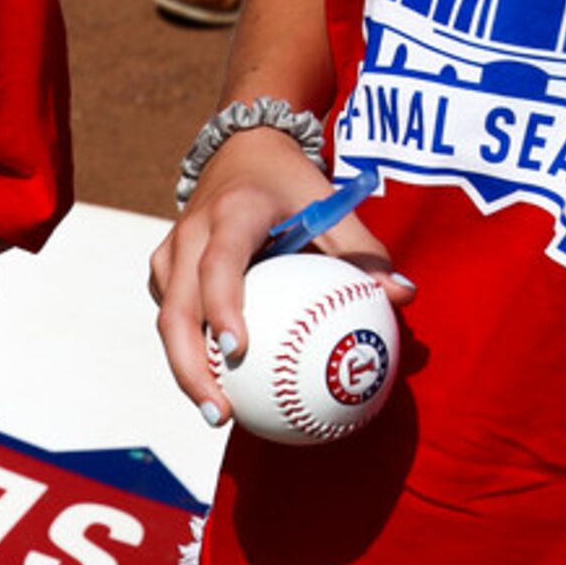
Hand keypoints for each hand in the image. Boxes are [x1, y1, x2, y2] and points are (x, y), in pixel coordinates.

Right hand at [151, 128, 412, 424]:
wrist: (243, 151)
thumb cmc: (295, 187)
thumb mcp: (333, 204)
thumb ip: (365, 252)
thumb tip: (403, 297)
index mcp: (232, 214)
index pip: (219, 265)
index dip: (222, 308)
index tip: (238, 351)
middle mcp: (191, 233)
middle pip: (175, 310)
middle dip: (189, 366)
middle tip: (220, 413)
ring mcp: (169, 253)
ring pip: (167, 321)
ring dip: (186, 370)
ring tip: (217, 413)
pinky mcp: (162, 270)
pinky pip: (172, 319)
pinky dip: (190, 354)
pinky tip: (217, 386)